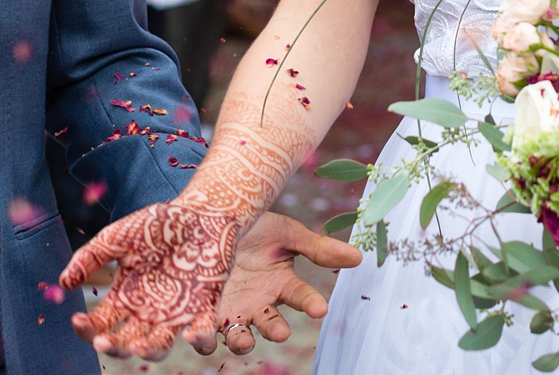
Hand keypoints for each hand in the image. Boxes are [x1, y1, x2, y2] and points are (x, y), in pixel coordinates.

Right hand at [60, 195, 243, 357]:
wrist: (201, 211)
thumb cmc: (157, 224)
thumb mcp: (119, 236)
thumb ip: (91, 257)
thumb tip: (62, 283)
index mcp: (125, 297)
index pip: (100, 324)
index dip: (86, 328)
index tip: (77, 320)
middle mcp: (148, 312)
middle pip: (125, 342)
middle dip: (113, 346)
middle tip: (103, 341)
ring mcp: (176, 312)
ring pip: (160, 345)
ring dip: (148, 351)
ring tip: (138, 345)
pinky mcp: (205, 307)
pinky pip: (203, 331)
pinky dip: (199, 338)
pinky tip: (189, 333)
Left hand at [190, 212, 363, 355]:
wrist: (211, 217)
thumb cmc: (253, 225)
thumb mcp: (286, 233)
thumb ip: (318, 248)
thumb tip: (359, 257)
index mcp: (282, 284)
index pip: (302, 296)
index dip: (312, 303)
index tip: (321, 309)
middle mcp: (260, 303)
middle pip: (271, 324)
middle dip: (276, 330)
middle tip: (281, 331)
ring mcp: (234, 310)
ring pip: (240, 335)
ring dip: (241, 340)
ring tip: (241, 339)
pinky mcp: (207, 313)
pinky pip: (206, 332)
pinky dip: (203, 337)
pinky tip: (198, 333)